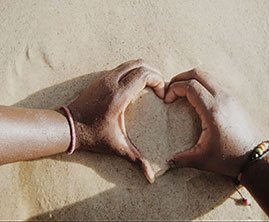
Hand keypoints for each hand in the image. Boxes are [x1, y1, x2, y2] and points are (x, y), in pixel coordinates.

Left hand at [68, 59, 164, 182]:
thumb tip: (151, 178)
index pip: (144, 74)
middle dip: (154, 73)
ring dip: (143, 70)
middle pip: (139, 64)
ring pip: (130, 63)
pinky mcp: (99, 79)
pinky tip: (135, 85)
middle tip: (160, 88)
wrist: (66, 126)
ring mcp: (104, 78)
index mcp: (119, 95)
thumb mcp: (116, 147)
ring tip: (150, 85)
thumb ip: (135, 160)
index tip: (161, 94)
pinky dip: (133, 71)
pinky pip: (121, 67)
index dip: (158, 81)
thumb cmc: (91, 135)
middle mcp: (112, 82)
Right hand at [165, 68, 263, 178]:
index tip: (167, 99)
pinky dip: (200, 83)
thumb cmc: (231, 158)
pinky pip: (214, 82)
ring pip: (207, 75)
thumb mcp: (203, 159)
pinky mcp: (233, 99)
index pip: (190, 86)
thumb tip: (168, 162)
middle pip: (198, 73)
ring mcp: (230, 96)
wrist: (256, 158)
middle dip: (180, 78)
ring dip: (191, 79)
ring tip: (181, 92)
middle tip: (170, 89)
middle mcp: (223, 98)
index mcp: (213, 110)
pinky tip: (195, 96)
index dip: (175, 88)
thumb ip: (182, 159)